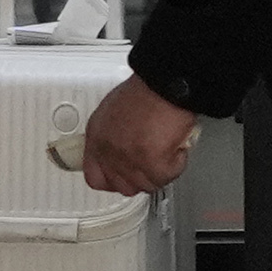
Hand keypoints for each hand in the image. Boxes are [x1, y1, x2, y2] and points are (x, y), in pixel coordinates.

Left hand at [80, 77, 203, 198]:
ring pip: (148, 184)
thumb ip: (112, 135)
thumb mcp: (113, 110)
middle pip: (124, 186)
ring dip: (161, 170)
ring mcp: (130, 160)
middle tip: (153, 163)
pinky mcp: (153, 164)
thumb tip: (121, 147)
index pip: (95, 177)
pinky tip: (176, 146)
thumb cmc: (145, 90)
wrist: (164, 84)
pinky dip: (177, 163)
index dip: (113, 180)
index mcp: (97, 138)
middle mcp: (110, 152)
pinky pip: (168, 176)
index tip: (124, 176)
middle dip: (141, 177)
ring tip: (167, 148)